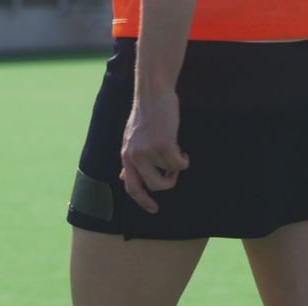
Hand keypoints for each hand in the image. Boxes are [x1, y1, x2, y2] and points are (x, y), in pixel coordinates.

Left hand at [119, 90, 189, 213]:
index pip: (131, 187)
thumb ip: (129, 160)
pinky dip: (184, 160)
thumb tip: (123, 178)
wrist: (153, 94)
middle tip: (173, 174)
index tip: (154, 209)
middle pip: (154, 185)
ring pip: (170, 173)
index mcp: (126, 155)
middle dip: (168, 183)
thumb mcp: (131, 139)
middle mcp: (135, 156)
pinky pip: (179, 164)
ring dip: (176, 165)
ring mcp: (149, 151)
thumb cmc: (145, 115)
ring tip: (177, 152)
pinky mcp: (164, 144)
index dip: (143, 201)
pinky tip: (183, 150)